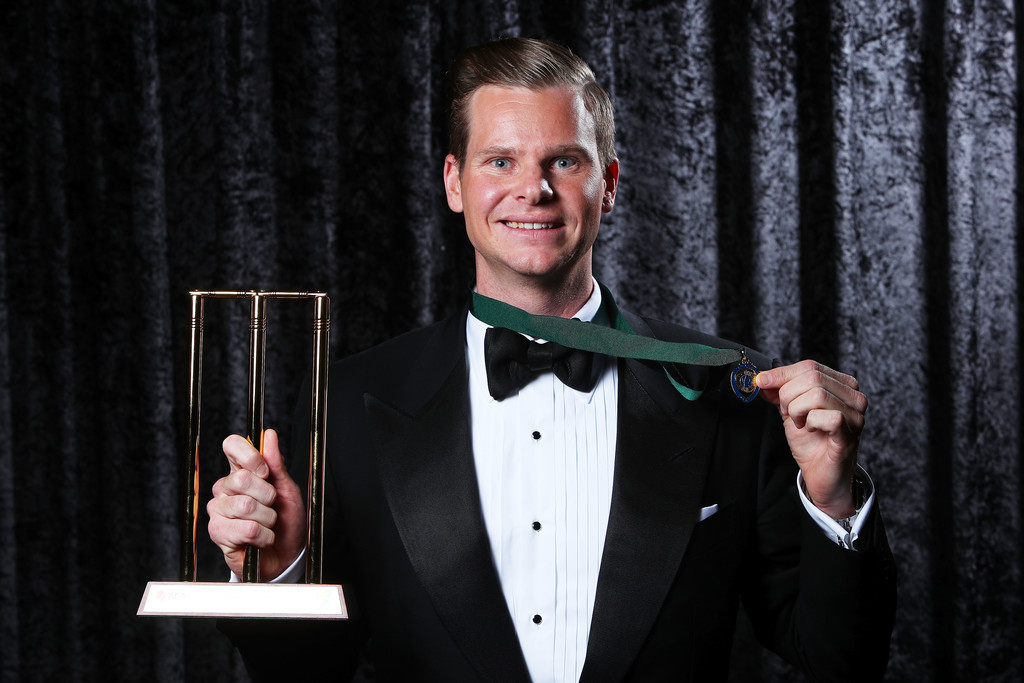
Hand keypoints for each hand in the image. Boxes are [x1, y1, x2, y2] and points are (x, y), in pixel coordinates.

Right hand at [207, 429, 306, 580]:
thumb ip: (277, 464)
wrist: (285, 556)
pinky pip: (246, 529)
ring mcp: (219, 511)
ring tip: (268, 525)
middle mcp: (225, 489)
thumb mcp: (287, 490)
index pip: (232, 446)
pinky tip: (262, 539)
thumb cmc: (286, 522)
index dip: (250, 456)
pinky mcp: (218, 533)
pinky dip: (264, 536)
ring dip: (268, 519)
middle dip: (268, 495)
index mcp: (241, 473)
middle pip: (242, 479)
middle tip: (272, 506)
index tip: (265, 471)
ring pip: (246, 506)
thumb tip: (268, 435)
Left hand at [756, 360, 866, 517]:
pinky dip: (811, 422)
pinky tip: (811, 430)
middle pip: (812, 377)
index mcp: (841, 385)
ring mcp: (855, 415)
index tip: (761, 381)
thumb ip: (779, 393)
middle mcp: (853, 396)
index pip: (809, 366)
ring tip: (800, 423)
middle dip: (788, 395)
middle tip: (788, 413)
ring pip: (817, 394)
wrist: (821, 475)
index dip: (781, 374)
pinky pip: (828, 417)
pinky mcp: (850, 433)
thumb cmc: (811, 442)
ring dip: (798, 410)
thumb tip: (762, 378)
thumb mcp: (791, 411)